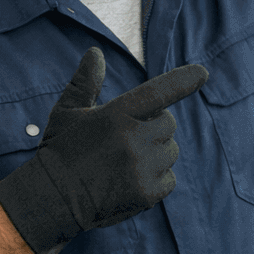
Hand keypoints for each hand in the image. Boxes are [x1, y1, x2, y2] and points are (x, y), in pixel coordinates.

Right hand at [0, 48, 208, 253]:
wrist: (50, 200)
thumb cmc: (60, 151)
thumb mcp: (67, 111)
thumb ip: (85, 81)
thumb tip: (95, 52)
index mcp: (116, 114)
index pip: (158, 92)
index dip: (182, 81)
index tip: (203, 73)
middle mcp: (132, 139)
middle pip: (168, 124)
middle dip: (154, 127)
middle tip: (127, 138)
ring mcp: (141, 168)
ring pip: (170, 151)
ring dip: (157, 153)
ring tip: (126, 162)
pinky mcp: (147, 193)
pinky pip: (170, 179)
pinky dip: (157, 179)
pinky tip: (131, 181)